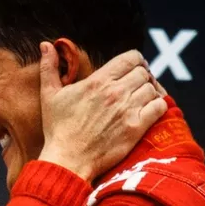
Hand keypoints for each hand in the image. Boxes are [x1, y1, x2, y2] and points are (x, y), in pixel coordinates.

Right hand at [37, 42, 166, 180]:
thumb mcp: (49, 95)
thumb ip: (49, 67)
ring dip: (148, 92)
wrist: (68, 160)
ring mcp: (127, 110)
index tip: (132, 68)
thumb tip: (46, 44)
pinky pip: (159, 107)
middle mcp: (115, 92)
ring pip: (152, 89)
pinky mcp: (136, 128)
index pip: (130, 58)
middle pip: (143, 72)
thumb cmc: (58, 129)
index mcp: (98, 81)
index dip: (135, 60)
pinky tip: (148, 110)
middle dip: (141, 76)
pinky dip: (157, 106)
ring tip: (140, 99)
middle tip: (136, 85)